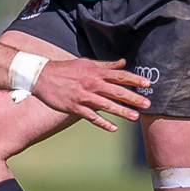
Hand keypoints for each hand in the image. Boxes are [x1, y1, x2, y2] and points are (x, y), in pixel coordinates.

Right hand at [29, 58, 152, 132]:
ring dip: (122, 111)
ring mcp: (83, 96)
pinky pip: (91, 116)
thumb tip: (123, 62)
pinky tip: (114, 128)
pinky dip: (103, 123)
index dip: (134, 80)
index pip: (118, 75)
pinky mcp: (74, 107)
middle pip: (116, 91)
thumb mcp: (86, 63)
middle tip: (147, 104)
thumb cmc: (66, 69)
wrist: (41, 77)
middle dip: (133, 98)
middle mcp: (91, 83)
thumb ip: (105, 65)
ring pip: (106, 105)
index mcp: (95, 71)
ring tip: (135, 117)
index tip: (147, 85)